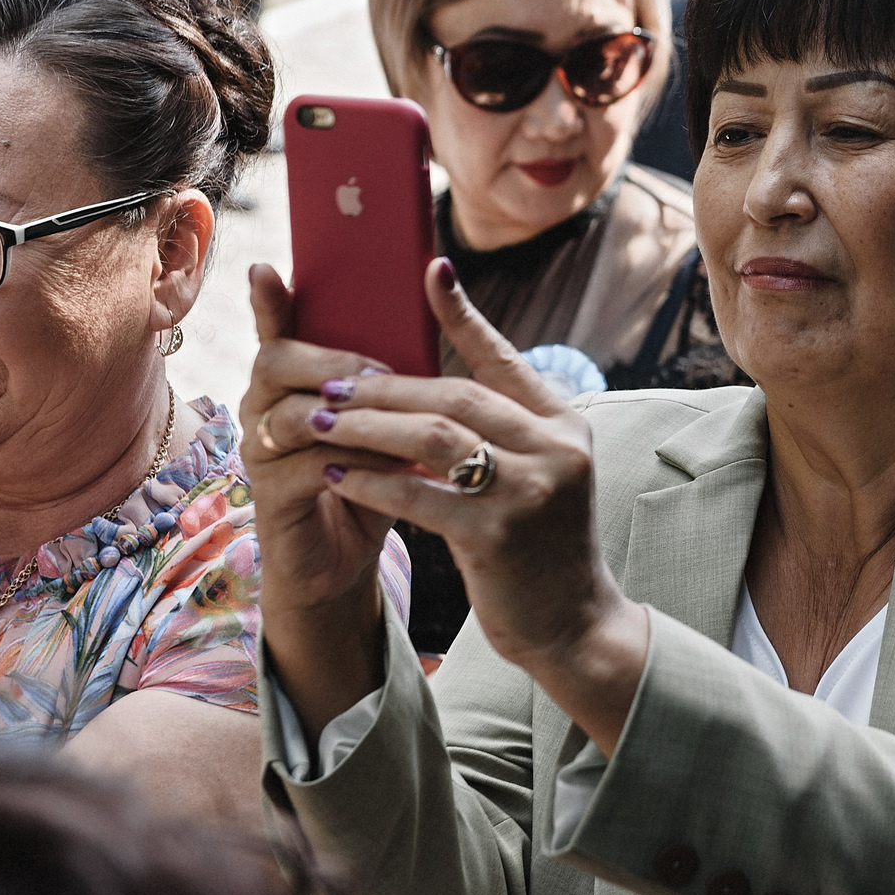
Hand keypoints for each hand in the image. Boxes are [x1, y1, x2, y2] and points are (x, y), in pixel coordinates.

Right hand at [240, 264, 404, 616]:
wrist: (345, 556)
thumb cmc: (368, 474)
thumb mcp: (382, 419)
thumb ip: (388, 377)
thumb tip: (431, 326)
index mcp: (287, 379)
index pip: (273, 328)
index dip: (268, 301)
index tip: (267, 269)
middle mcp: (261, 407)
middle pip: (274, 361)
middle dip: (330, 361)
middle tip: (382, 370)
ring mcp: (260, 453)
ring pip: (289, 415)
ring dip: (348, 415)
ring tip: (395, 421)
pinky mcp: (271, 496)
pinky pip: (307, 466)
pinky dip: (354, 463)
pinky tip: (392, 467)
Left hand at [282, 262, 639, 688]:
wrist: (572, 623)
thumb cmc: (538, 545)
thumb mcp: (536, 475)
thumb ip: (500, 429)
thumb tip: (430, 385)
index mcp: (564, 424)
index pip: (504, 358)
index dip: (465, 315)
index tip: (429, 272)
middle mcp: (556, 448)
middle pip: (456, 396)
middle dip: (385, 387)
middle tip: (330, 383)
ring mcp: (532, 491)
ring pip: (435, 438)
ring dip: (369, 427)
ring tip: (322, 421)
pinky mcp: (500, 536)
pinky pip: (422, 496)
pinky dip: (374, 482)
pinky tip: (338, 476)